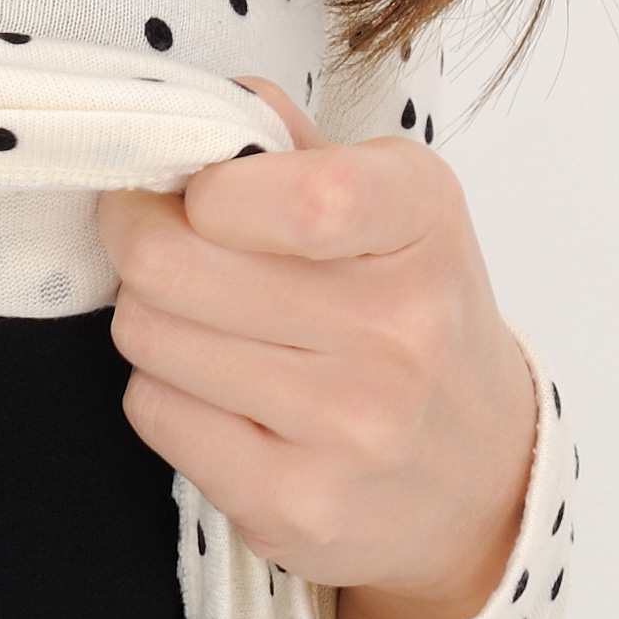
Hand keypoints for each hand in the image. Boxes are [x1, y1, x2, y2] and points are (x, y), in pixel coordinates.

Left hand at [97, 85, 536, 618]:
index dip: (205, 187)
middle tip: (158, 239)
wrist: (478, 472)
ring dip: (152, 319)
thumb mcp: (388, 199)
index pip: (294, 194)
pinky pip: (154, 413)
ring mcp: (353, 427)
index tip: (200, 192)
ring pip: (147, 336)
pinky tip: (222, 393)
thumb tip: (191, 112)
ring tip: (205, 323)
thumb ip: (288, 143)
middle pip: (169, 263)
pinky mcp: (298, 505)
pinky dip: (164, 393)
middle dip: (140, 239)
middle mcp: (401, 328)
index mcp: (422, 219)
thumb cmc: (407, 309)